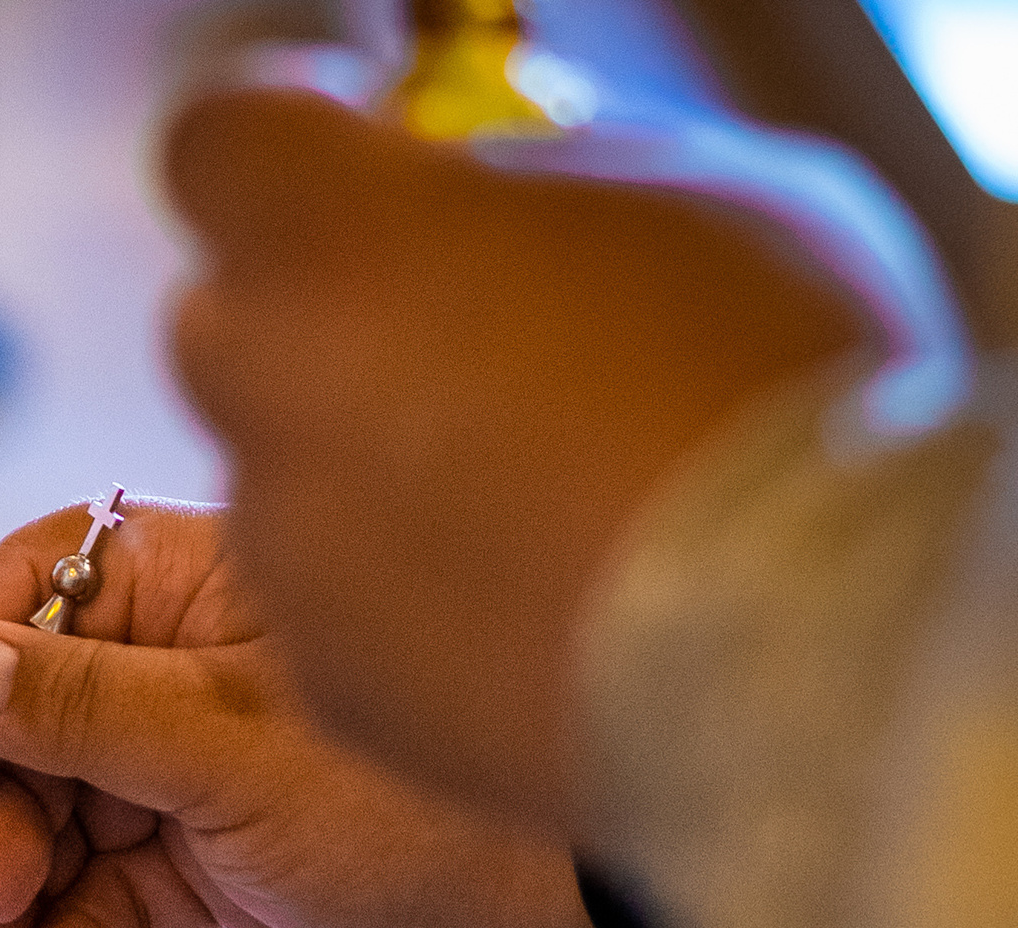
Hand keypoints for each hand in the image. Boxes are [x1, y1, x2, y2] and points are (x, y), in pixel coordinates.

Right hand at [0, 500, 651, 927]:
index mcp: (201, 586)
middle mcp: (195, 666)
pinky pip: (122, 892)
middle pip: (34, 722)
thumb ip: (78, 711)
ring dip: (15, 893)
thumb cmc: (421, 805)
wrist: (575, 927)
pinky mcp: (235, 863)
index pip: (34, 589)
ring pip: (68, 819)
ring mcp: (213, 768)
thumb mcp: (226, 753)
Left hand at [166, 89, 877, 829]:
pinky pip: (337, 609)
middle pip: (231, 322)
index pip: (224, 148)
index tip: (365, 167)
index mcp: (338, 236)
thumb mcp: (708, 201)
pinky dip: (404, 599)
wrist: (805, 656)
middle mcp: (269, 391)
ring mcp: (285, 548)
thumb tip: (496, 207)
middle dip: (319, 320)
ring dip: (367, 470)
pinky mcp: (325, 678)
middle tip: (459, 341)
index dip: (294, 151)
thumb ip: (551, 186)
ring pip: (283, 478)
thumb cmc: (777, 401)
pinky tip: (532, 604)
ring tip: (531, 501)